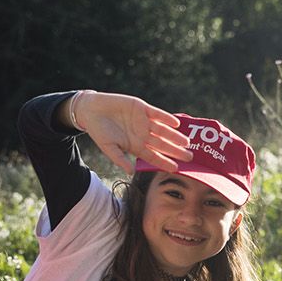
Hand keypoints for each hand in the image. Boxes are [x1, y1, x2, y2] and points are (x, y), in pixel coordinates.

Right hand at [68, 91, 190, 174]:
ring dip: (174, 136)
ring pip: (163, 130)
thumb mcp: (108, 147)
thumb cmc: (98, 131)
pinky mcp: (141, 108)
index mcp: (135, 145)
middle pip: (162, 144)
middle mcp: (142, 134)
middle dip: (176, 151)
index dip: (164, 162)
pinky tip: (176, 124)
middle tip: (190, 157)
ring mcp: (143, 121)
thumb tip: (131, 172)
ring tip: (186, 142)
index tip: (176, 168)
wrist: (91, 110)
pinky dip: (166, 118)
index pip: (153, 156)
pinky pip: (157, 114)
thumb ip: (120, 159)